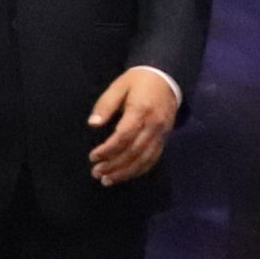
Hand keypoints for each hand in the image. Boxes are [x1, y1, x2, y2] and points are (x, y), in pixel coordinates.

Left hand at [88, 67, 180, 184]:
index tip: (93, 157)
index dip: (108, 149)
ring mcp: (161, 133)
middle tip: (96, 173)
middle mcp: (153, 125)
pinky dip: (139, 170)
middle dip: (114, 165)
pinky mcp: (164, 138)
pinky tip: (125, 175)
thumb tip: (93, 124)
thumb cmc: (138, 82)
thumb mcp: (119, 86)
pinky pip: (153, 159)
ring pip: (144, 159)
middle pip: (134, 151)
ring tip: (108, 180)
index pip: (124, 136)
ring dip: (125, 172)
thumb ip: (106, 105)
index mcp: (140, 110)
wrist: (166, 78)